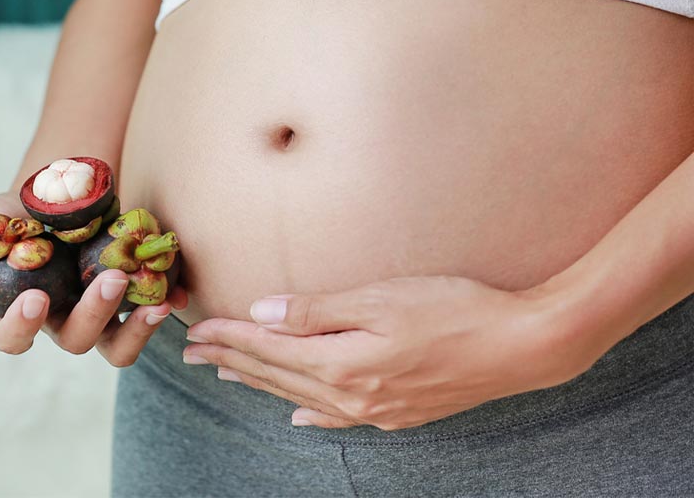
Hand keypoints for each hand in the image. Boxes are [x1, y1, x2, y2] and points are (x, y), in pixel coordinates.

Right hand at [0, 192, 186, 365]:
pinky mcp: (136, 302)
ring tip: (155, 302)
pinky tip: (178, 291)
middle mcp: (66, 321)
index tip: (35, 298)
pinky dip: (167, 305)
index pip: (14, 338)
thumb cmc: (23, 214)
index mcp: (27, 311)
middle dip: (94, 314)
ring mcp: (104, 316)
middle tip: (110, 280)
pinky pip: (153, 316)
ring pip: (119, 346)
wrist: (68, 196)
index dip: (21, 327)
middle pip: (77, 340)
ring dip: (137, 329)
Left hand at [183, 275, 593, 429]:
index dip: (230, 336)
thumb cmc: (455, 310)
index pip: (268, 347)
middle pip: (276, 374)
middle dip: (233, 359)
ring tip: (230, 374)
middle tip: (195, 353)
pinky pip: (337, 418)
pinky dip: (309, 412)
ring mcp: (375, 410)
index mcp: (342, 362)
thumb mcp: (381, 298)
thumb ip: (318, 310)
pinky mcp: (397, 413)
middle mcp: (351, 395)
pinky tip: (298, 415)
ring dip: (261, 381)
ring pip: (300, 395)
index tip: (197, 328)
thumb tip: (263, 314)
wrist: (521, 346)